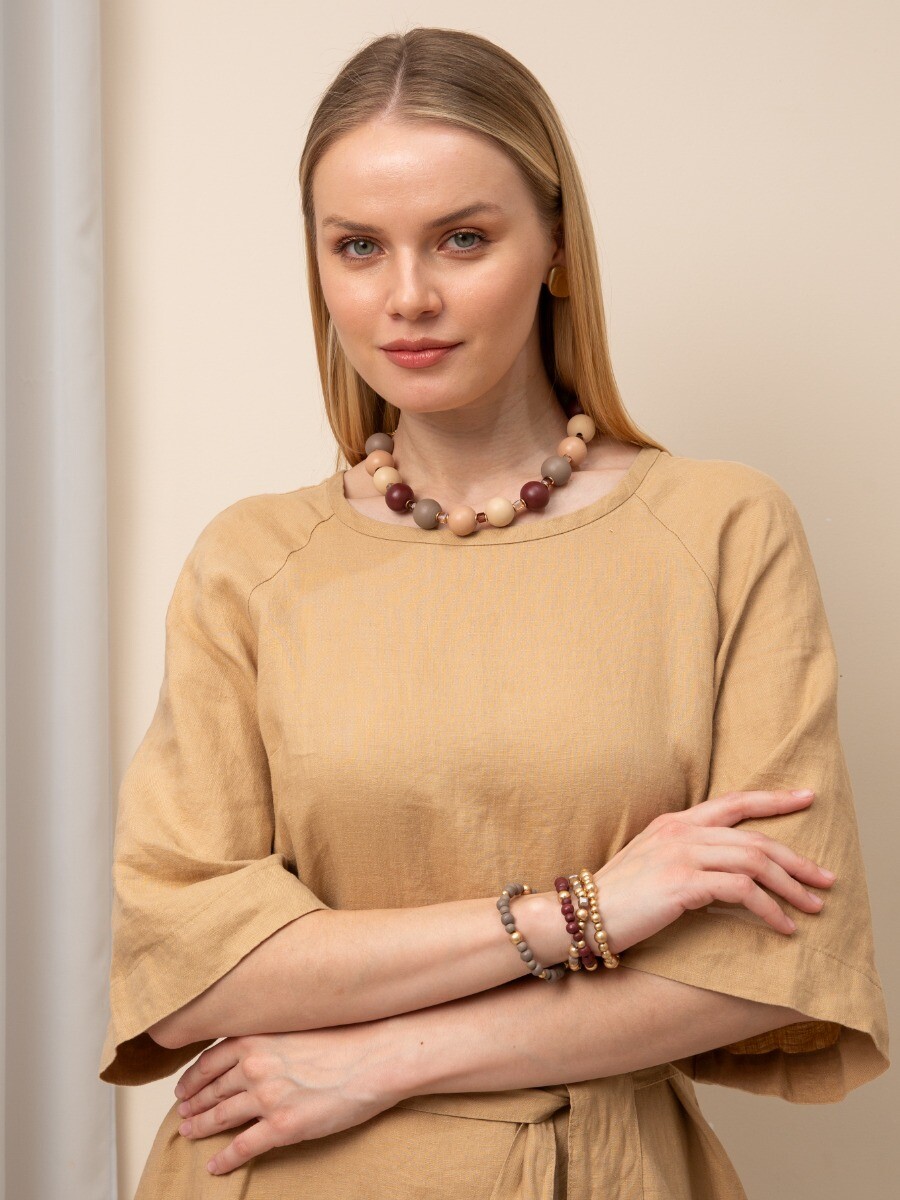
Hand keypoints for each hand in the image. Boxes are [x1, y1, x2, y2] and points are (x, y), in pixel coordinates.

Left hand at [171, 1019, 402, 1175]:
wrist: (375, 1057)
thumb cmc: (345, 1037)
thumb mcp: (297, 1024)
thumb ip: (270, 1036)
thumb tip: (254, 1046)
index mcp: (256, 1039)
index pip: (209, 1061)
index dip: (193, 1077)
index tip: (185, 1088)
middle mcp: (254, 1067)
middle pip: (211, 1090)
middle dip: (193, 1104)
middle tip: (183, 1114)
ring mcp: (266, 1098)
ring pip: (220, 1117)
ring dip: (200, 1128)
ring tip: (189, 1134)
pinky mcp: (282, 1127)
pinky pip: (242, 1147)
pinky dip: (224, 1159)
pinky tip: (214, 1165)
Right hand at [591, 789, 835, 953]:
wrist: (581, 915)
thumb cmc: (618, 898)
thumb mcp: (652, 863)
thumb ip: (685, 854)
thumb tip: (724, 870)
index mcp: (676, 822)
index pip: (735, 802)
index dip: (774, 799)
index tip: (807, 798)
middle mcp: (682, 831)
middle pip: (756, 837)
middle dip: (797, 859)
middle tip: (826, 879)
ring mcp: (682, 855)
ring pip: (755, 863)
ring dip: (791, 888)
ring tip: (812, 909)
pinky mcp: (683, 884)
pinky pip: (742, 892)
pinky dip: (769, 909)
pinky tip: (781, 927)